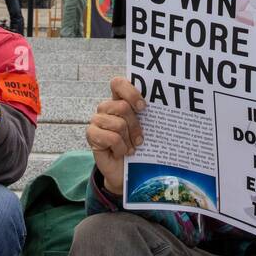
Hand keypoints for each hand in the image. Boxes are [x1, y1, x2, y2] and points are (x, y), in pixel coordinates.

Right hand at [87, 77, 144, 195]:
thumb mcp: (146, 128)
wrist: (127, 172)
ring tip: (130, 148)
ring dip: (128, 140)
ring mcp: (97, 120)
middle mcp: (106, 108)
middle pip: (123, 106)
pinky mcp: (91, 134)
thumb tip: (163, 102)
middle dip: (135, 125)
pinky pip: (112, 137)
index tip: (143, 107)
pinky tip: (121, 153)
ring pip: (119, 124)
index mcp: (119, 101)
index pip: (118, 83)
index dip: (130, 92)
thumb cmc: (139, 147)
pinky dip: (121, 148)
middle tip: (139, 139)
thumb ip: (146, 114)